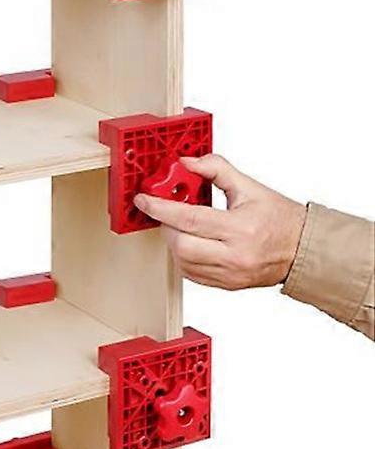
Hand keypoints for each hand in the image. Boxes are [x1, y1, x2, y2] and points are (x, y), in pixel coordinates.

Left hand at [133, 155, 306, 290]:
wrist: (303, 250)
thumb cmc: (281, 219)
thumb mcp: (251, 187)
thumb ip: (217, 170)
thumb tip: (187, 163)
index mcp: (240, 228)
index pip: (189, 218)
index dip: (161, 207)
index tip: (144, 200)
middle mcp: (233, 255)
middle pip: (180, 245)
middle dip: (167, 227)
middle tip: (169, 215)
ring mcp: (228, 274)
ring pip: (182, 262)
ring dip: (174, 243)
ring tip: (185, 228)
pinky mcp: (224, 285)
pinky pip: (190, 274)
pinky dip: (184, 258)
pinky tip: (194, 244)